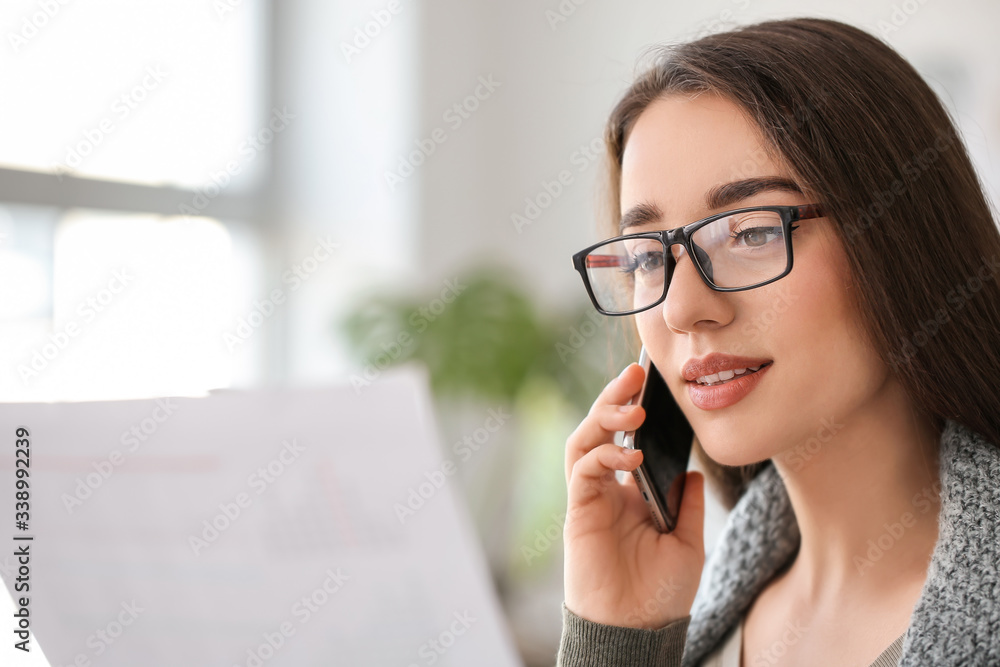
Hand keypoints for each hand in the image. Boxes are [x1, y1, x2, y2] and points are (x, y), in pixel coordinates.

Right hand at [563, 362, 705, 629]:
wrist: (636, 627)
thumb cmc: (659, 592)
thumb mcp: (688, 542)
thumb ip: (687, 505)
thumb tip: (695, 472)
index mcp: (632, 491)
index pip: (629, 438)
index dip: (637, 408)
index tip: (653, 382)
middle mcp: (608, 487)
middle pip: (602, 428)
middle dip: (615, 397)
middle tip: (635, 374)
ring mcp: (591, 496)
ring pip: (585, 440)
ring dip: (605, 417)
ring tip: (634, 408)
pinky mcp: (579, 509)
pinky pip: (583, 470)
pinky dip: (604, 456)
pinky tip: (631, 456)